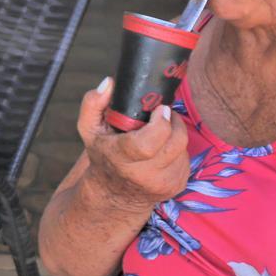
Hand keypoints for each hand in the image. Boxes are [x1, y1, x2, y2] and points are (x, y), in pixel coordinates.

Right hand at [76, 77, 189, 213]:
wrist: (113, 193)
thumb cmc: (103, 154)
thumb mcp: (89, 129)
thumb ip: (93, 102)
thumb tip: (110, 82)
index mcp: (121, 158)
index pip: (148, 143)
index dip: (161, 123)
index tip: (160, 109)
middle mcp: (144, 176)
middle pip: (174, 142)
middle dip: (172, 122)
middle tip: (162, 114)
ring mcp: (162, 184)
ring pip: (182, 148)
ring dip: (174, 135)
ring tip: (159, 132)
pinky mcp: (177, 186)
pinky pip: (186, 159)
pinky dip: (177, 149)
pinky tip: (162, 149)